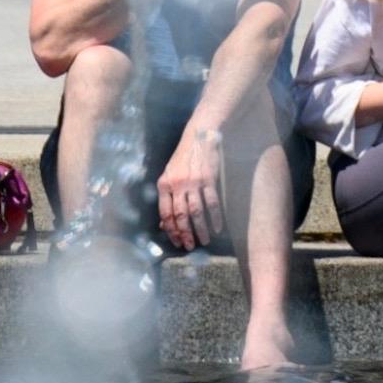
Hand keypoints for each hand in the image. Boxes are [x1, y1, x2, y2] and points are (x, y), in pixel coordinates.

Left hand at [155, 131, 225, 250]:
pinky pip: (212, 203)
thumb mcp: (169, 176)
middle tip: (190, 246)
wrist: (198, 136)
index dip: (171, 230)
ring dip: (201, 229)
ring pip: (196, 212)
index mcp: (164, 184)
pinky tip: (217, 228)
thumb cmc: (183, 158)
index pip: (166, 213)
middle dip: (185, 234)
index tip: (176, 242)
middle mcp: (177, 184)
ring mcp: (193, 182)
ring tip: (204, 241)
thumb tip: (164, 224)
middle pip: (180, 215)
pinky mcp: (209, 179)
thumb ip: (167, 198)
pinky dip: (215, 217)